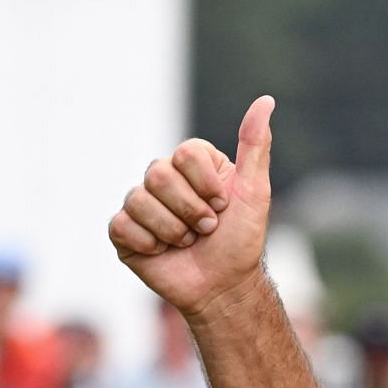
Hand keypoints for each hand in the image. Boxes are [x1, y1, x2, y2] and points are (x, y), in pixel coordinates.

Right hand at [109, 96, 274, 318]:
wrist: (224, 287)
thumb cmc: (241, 241)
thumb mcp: (255, 192)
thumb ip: (256, 145)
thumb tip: (266, 100)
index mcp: (192, 165)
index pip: (186, 153)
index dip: (206, 185)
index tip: (223, 205)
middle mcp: (164, 179)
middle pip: (159, 175)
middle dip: (191, 210)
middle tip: (207, 229)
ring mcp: (142, 205)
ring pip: (139, 199)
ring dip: (173, 230)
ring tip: (188, 242)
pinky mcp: (124, 232)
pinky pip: (122, 225)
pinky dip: (149, 243)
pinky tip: (163, 253)